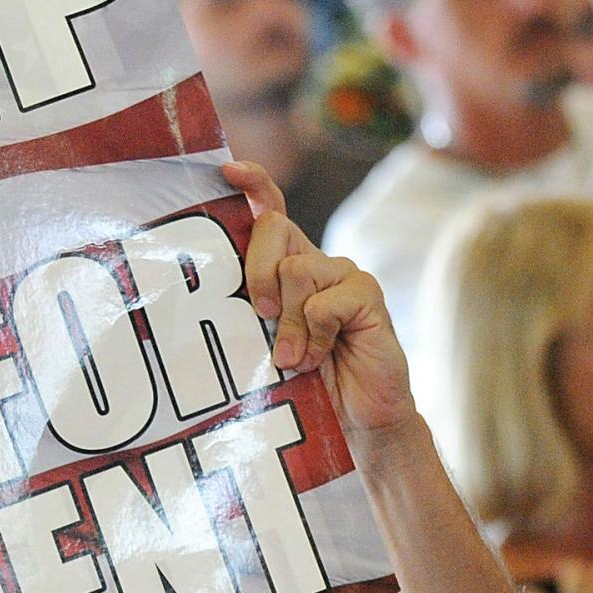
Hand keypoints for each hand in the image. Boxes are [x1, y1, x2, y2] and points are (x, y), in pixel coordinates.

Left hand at [220, 159, 418, 441]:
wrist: (356, 421)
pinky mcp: (367, 295)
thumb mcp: (263, 347)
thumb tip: (224, 300)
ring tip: (297, 359)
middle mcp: (315, 263)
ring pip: (297, 269)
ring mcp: (345, 275)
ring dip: (288, 323)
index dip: (253, 185)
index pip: (270, 213)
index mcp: (286, 269)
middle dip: (256, 273)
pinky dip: (317, 334)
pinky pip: (327, 300)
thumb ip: (250, 316)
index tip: (227, 171)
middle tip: (261, 318)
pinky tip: (321, 358)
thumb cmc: (304, 386)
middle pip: (273, 229)